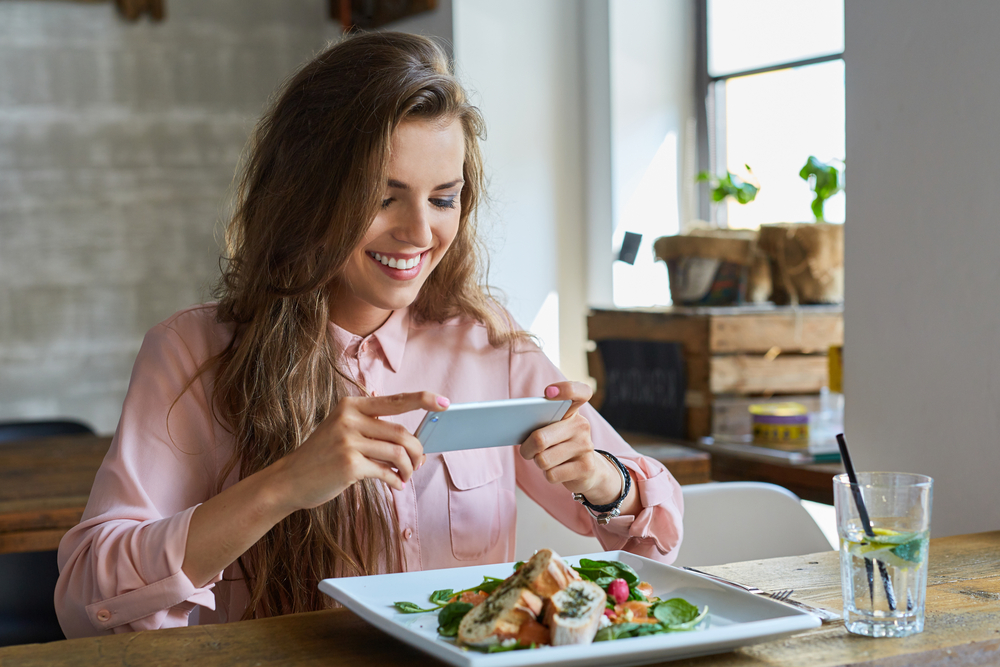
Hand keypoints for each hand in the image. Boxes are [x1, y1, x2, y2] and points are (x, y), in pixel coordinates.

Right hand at [273, 391, 448, 511]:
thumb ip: (372, 428)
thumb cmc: (322, 456)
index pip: (395, 400)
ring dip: (408, 468)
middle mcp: (349, 419)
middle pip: (402, 433)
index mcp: (351, 406)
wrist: (289, 479)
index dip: (423, 399)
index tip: (444, 403)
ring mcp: (348, 441)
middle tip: (418, 464)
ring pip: (398, 453)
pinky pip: (386, 472)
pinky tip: (395, 485)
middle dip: (417, 451)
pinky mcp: (349, 465)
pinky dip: (396, 481)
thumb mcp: (342, 430)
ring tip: (406, 476)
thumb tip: (414, 443)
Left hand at [518, 382, 621, 505]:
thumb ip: (537, 422)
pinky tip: (557, 470)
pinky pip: (552, 474)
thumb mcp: (550, 430)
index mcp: (571, 410)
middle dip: (526, 449)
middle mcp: (581, 425)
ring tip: (546, 459)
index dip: (566, 389)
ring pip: (543, 460)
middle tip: (527, 450)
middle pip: (540, 438)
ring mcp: (586, 446)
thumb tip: (511, 426)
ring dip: (538, 463)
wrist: (586, 471)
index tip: (548, 392)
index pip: (580, 391)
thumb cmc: (559, 445)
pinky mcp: (586, 467)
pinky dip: (548, 475)